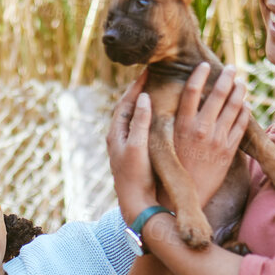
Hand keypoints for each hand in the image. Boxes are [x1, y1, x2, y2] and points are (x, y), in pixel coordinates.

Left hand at [106, 78, 157, 223]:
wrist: (137, 203)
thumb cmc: (136, 176)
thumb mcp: (138, 146)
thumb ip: (141, 121)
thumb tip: (144, 97)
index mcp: (116, 133)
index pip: (125, 102)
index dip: (136, 86)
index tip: (148, 70)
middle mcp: (118, 138)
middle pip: (128, 108)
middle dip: (139, 91)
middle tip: (151, 76)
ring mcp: (126, 146)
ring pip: (134, 118)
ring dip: (144, 104)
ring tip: (156, 90)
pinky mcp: (135, 154)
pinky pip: (141, 129)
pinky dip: (149, 118)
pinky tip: (159, 116)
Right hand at [175, 63, 248, 206]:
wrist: (185, 196)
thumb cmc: (171, 168)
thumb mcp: (166, 143)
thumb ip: (173, 121)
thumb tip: (175, 102)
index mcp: (182, 125)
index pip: (191, 91)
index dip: (199, 75)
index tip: (205, 65)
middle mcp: (200, 130)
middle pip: (218, 94)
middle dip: (227, 77)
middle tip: (231, 68)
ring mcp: (217, 140)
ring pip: (234, 107)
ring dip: (239, 91)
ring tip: (241, 82)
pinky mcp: (229, 151)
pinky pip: (241, 125)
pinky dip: (244, 112)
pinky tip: (245, 104)